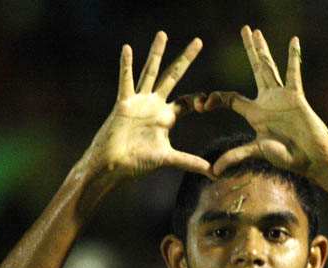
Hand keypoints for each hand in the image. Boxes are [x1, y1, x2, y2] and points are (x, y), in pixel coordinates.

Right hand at [85, 32, 210, 181]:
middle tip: (198, 41)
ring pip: (150, 72)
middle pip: (173, 76)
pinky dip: (125, 66)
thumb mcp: (168, 159)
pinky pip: (126, 81)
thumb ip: (191, 162)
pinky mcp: (124, 103)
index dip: (201, 100)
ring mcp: (139, 102)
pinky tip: (127, 48)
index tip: (210, 103)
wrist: (113, 166)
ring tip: (163, 34)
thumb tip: (214, 173)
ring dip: (156, 54)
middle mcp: (154, 105)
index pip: (188, 101)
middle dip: (186, 59)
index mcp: (166, 117)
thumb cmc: (137, 163)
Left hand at [203, 26, 327, 177]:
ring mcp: (281, 96)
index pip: (230, 98)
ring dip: (261, 49)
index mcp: (254, 113)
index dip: (214, 99)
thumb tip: (213, 172)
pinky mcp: (296, 96)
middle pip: (255, 70)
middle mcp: (267, 100)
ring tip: (255, 31)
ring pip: (269, 67)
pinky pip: (293, 73)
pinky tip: (293, 40)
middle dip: (249, 50)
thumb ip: (235, 157)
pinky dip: (293, 58)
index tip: (201, 104)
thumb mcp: (256, 152)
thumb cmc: (286, 156)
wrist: (310, 158)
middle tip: (244, 30)